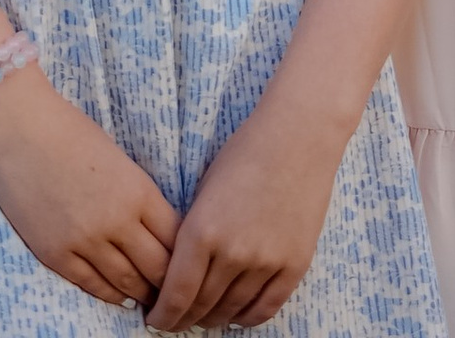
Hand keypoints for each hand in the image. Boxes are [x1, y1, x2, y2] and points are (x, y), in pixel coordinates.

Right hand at [0, 64, 179, 307]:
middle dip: (170, 284)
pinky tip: (121, 298)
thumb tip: (156, 230)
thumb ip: (138, 196)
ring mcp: (86, 240)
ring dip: (143, 294)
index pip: (176, 238)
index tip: (189, 265)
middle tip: (175, 292)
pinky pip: (92, 286)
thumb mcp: (119, 159)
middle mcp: (117, 220)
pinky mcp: (57, 253)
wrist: (19, 127)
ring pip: (128, 283)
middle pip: (158, 268)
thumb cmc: (70, 132)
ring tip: (151, 300)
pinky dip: (111, 296)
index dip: (186, 256)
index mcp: (138, 190)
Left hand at [146, 92, 343, 330]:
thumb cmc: (246, 152)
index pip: (176, 294)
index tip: (156, 320)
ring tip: (204, 318)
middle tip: (176, 321)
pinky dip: (246, 319)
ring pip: (231, 312)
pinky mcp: (294, 265)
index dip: (163, 315)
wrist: (298, 135)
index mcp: (202, 230)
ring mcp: (266, 262)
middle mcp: (232, 252)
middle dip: (183, 320)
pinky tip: (236, 315)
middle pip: (201, 307)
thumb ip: (193, 233)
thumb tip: (179, 273)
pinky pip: (265, 309)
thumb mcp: (205, 189)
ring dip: (213, 319)